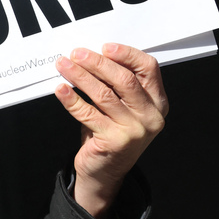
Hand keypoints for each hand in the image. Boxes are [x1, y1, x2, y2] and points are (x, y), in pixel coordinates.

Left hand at [55, 43, 167, 218]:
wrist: (105, 172)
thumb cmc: (111, 131)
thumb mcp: (123, 107)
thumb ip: (116, 84)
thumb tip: (91, 54)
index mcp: (157, 102)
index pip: (149, 69)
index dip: (127, 54)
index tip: (105, 46)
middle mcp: (150, 116)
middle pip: (124, 79)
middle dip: (98, 63)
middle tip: (77, 53)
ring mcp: (134, 131)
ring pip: (104, 95)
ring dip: (80, 77)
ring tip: (63, 66)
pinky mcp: (114, 142)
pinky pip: (88, 114)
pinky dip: (72, 100)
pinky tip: (60, 89)